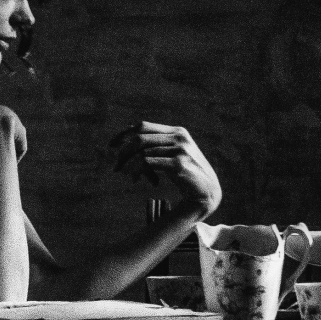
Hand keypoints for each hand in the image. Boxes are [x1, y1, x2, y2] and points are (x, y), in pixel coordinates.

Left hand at [107, 119, 221, 217]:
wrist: (208, 193)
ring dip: (130, 166)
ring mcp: (180, 149)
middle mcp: (179, 137)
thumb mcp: (173, 157)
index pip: (143, 126)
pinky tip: (135, 179)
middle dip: (123, 152)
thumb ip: (157, 147)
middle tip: (116, 167)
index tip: (112, 145)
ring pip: (142, 152)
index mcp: (177, 132)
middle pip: (139, 138)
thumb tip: (127, 143)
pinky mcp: (179, 164)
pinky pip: (147, 163)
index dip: (124, 134)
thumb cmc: (187, 176)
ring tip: (128, 177)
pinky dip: (137, 171)